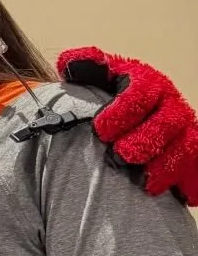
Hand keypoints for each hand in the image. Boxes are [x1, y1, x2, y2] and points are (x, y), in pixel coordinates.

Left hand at [59, 47, 197, 202]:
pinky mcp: (191, 155)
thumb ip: (86, 67)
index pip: (141, 92)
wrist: (130, 122)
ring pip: (187, 147)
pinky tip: (167, 192)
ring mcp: (184, 131)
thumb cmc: (112, 101)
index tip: (101, 129)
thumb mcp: (99, 79)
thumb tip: (70, 64)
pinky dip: (185, 181)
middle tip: (118, 156)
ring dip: (164, 165)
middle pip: (168, 122)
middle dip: (144, 141)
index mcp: (147, 83)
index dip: (123, 111)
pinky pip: (195, 168)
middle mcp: (170, 105)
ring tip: (140, 180)